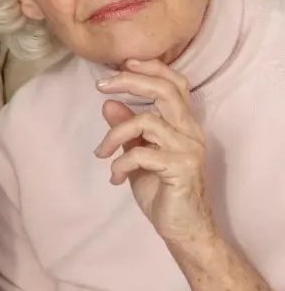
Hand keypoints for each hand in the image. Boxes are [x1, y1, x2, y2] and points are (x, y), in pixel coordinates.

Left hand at [95, 59, 217, 248]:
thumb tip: (109, 103)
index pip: (175, 84)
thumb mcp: (138, 155)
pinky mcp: (181, 169)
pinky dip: (120, 163)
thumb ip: (127, 130)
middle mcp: (190, 132)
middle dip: (130, 82)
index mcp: (183, 125)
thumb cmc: (161, 190)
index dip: (152, 68)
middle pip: (165, 91)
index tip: (122, 63)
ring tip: (101, 153)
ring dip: (113, 136)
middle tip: (100, 86)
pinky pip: (141, 154)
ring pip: (146, 122)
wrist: (182, 227)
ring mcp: (188, 150)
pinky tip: (115, 177)